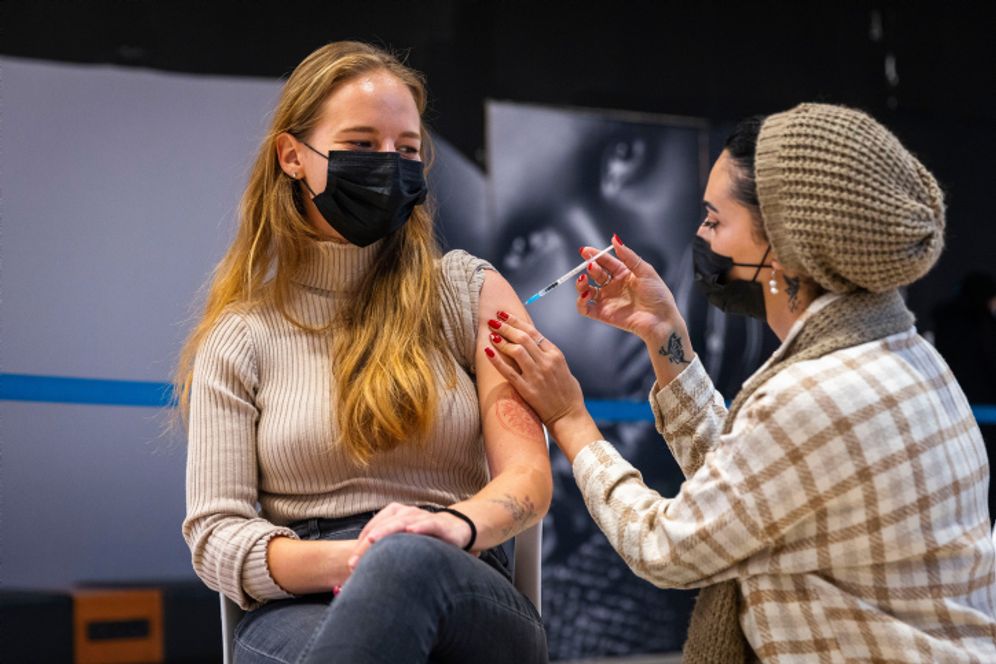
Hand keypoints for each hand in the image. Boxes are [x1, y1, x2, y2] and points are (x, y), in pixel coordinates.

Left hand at [346, 503, 472, 571]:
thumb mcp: (404, 543)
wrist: (455, 529)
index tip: (350, 563)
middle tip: (354, 559)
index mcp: (395, 515)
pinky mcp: (440, 524)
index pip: (373, 528)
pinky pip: (429, 523)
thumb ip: (386, 551)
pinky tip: (411, 531)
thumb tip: (362, 572)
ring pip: (402, 521)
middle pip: (383, 526)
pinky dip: (420, 526)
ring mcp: (422, 517)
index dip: (360, 545)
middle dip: (367, 542)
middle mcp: (406, 513)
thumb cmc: (424, 538)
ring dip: (387, 530)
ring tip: (373, 539)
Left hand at [484, 312, 585, 428]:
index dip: (517, 322)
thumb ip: (548, 355)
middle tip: (493, 320)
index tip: (504, 315)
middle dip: (506, 327)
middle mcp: (546, 362)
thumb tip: (533, 343)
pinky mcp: (527, 389)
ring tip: (490, 333)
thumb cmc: (568, 393)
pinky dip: (496, 360)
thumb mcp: (563, 368)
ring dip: (501, 339)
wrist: (569, 416)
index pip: (533, 332)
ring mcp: (536, 376)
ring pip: (516, 351)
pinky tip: (487, 350)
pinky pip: (509, 371)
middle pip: (523, 338)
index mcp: (556, 354)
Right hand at [578, 234, 680, 342]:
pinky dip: (580, 301)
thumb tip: (615, 239)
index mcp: (624, 274)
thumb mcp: (645, 271)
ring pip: (586, 289)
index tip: (585, 250)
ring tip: (584, 279)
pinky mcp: (603, 314)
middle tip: (590, 265)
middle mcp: (613, 286)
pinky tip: (586, 294)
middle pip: (595, 273)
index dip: (595, 255)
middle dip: (590, 267)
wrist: (661, 320)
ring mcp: (607, 300)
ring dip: (581, 283)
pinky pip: (585, 308)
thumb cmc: (658, 296)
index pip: (605, 261)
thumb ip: (628, 256)